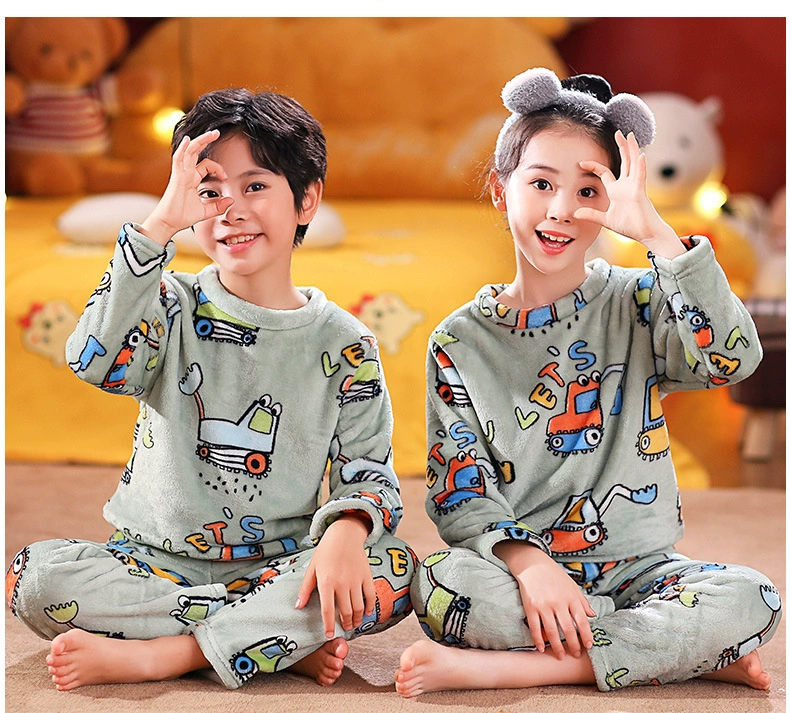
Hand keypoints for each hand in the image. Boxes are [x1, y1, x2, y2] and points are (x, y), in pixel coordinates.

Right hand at [139, 130, 233, 244]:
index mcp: (192, 179)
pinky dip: (183, 149)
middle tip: (217, 133)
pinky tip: (188, 140)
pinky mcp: (176, 178)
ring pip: (189, 152)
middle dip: (206, 141)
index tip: (225, 177)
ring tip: (211, 133)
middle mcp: (186, 173)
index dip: (217, 168)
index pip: (206, 165)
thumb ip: (219, 206)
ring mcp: (180, 174)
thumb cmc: (183, 216)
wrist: (169, 223)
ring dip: (199, 141)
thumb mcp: (206, 211)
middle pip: (195, 152)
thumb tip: (231, 201)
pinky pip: (178, 160)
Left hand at [295, 514, 375, 637]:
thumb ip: (305, 588)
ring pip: (359, 607)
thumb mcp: (312, 568)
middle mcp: (342, 583)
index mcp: (326, 582)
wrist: (345, 534)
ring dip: (357, 619)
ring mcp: (356, 580)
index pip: (327, 610)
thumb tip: (298, 606)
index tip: (329, 635)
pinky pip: (370, 596)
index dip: (328, 625)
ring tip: (354, 624)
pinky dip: (369, 607)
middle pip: (346, 611)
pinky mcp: (367, 576)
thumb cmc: (326, 551)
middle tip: (344, 628)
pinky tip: (366, 613)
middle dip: (346, 624)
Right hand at [494, 541, 594, 659]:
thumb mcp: (572, 585)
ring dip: (557, 647)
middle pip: (568, 630)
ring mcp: (544, 605)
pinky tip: (541, 648)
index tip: (589, 646)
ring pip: (552, 632)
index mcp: (571, 597)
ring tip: (561, 656)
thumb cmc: (553, 574)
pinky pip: (535, 627)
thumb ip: (582, 601)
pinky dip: (538, 640)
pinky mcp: (530, 607)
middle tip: (576, 655)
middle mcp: (558, 603)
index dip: (586, 636)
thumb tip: (593, 615)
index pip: (582, 621)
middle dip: (574, 645)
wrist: (532, 564)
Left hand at [575, 131, 684, 258]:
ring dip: (631, 149)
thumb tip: (576, 213)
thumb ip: (592, 215)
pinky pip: (641, 177)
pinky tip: (641, 155)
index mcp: (617, 191)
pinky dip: (641, 166)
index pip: (605, 173)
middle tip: (618, 133)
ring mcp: (634, 187)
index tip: (581, 162)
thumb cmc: (630, 226)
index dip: (594, 166)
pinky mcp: (640, 192)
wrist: (646, 234)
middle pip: (624, 161)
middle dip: (621, 147)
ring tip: (629, 136)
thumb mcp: (605, 220)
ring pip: (633, 163)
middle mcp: (626, 185)